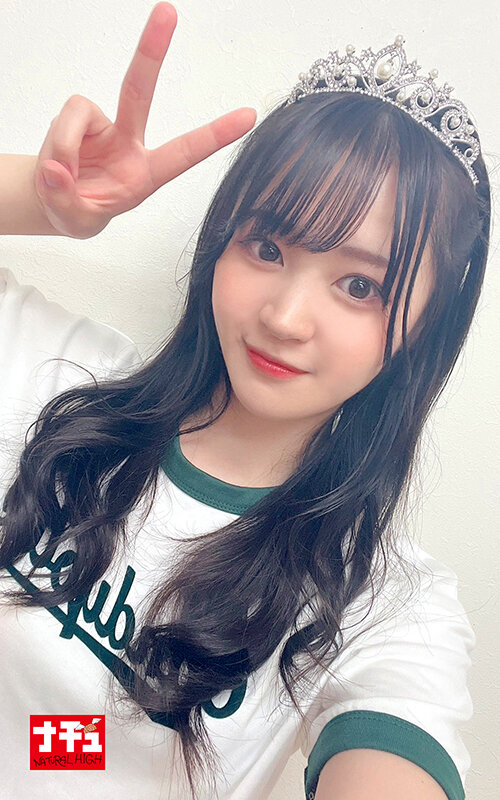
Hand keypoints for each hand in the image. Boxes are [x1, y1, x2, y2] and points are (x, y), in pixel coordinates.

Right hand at [33, 3, 256, 238]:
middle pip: (140, 91)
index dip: (214, 135)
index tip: (247, 117)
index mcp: (144, 174)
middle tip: (168, 11)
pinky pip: (64, 119)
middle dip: (152, 51)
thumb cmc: (79, 211)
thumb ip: (66, 198)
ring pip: (81, 112)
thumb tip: (57, 168)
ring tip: (61, 176)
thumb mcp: (76, 220)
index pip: (185, 153)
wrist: (56, 202)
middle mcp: (129, 142)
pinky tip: (55, 165)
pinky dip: (57, 143)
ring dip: (65, 144)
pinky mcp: (79, 117)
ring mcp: (103, 126)